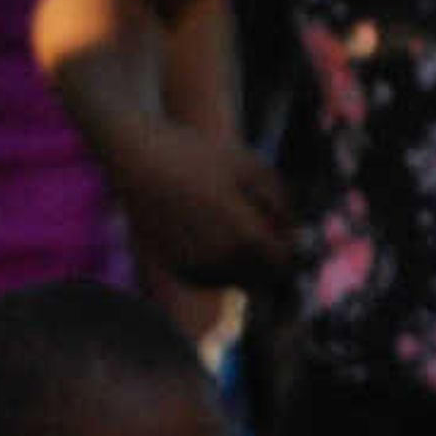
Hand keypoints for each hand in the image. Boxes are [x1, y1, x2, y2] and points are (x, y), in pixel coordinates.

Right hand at [108, 122, 295, 287]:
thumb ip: (282, 200)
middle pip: (262, 277)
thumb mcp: (250, 166)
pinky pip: (208, 277)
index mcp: (246, 236)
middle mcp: (221, 261)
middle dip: (267, 258)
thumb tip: (297, 229)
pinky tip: (206, 233)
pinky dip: (216, 264)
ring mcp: (195, 268)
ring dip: (242, 263)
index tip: (287, 232)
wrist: (138, 160)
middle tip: (260, 230)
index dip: (291, 248)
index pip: (285, 262)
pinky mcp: (174, 269)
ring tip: (227, 224)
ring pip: (235, 280)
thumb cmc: (198, 155)